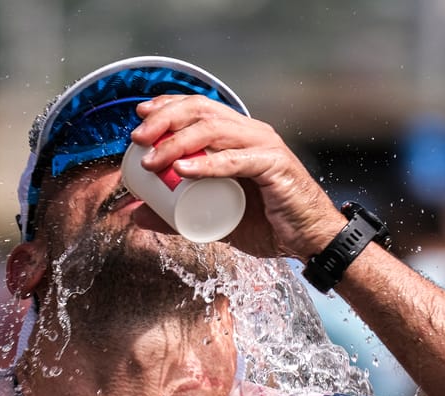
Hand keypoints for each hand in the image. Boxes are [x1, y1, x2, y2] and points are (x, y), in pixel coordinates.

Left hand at [130, 95, 343, 260]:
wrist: (309, 240)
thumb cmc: (267, 225)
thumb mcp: (212, 219)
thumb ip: (174, 216)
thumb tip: (135, 215)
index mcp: (238, 136)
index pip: (199, 106)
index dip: (167, 106)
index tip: (139, 118)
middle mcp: (251, 133)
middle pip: (202, 110)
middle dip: (164, 119)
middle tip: (137, 138)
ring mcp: (264, 146)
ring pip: (215, 130)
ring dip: (177, 141)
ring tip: (152, 160)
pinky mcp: (275, 166)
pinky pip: (236, 160)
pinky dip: (207, 163)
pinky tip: (183, 169)